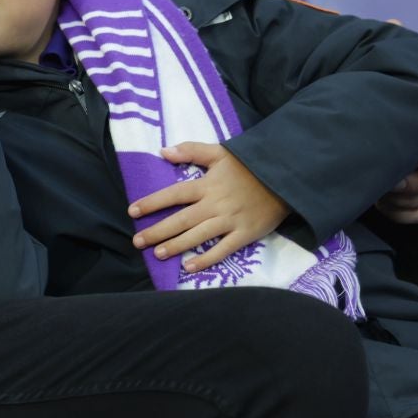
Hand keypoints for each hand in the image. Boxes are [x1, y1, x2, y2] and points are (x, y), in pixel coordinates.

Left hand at [127, 142, 290, 273]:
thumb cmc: (248, 166)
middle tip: (138, 241)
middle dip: (157, 231)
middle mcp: (215, 205)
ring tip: (158, 254)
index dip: (152, 203)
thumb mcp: (220, 152)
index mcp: (206, 185)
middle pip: (181, 220)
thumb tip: (163, 151)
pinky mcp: (245, 234)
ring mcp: (230, 221)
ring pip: (198, 236)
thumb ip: (191, 151)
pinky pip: (223, 250)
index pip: (173, 194)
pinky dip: (206, 259)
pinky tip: (189, 267)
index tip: (133, 211)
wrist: (284, 178)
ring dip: (176, 246)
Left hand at [373, 125, 417, 224]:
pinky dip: (401, 212)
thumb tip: (410, 151)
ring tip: (381, 187)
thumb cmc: (380, 123)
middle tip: (392, 180)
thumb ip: (401, 124)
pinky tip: (383, 202)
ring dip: (404, 197)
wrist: (362, 142)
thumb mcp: (391, 118)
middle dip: (416, 182)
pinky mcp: (416, 203)